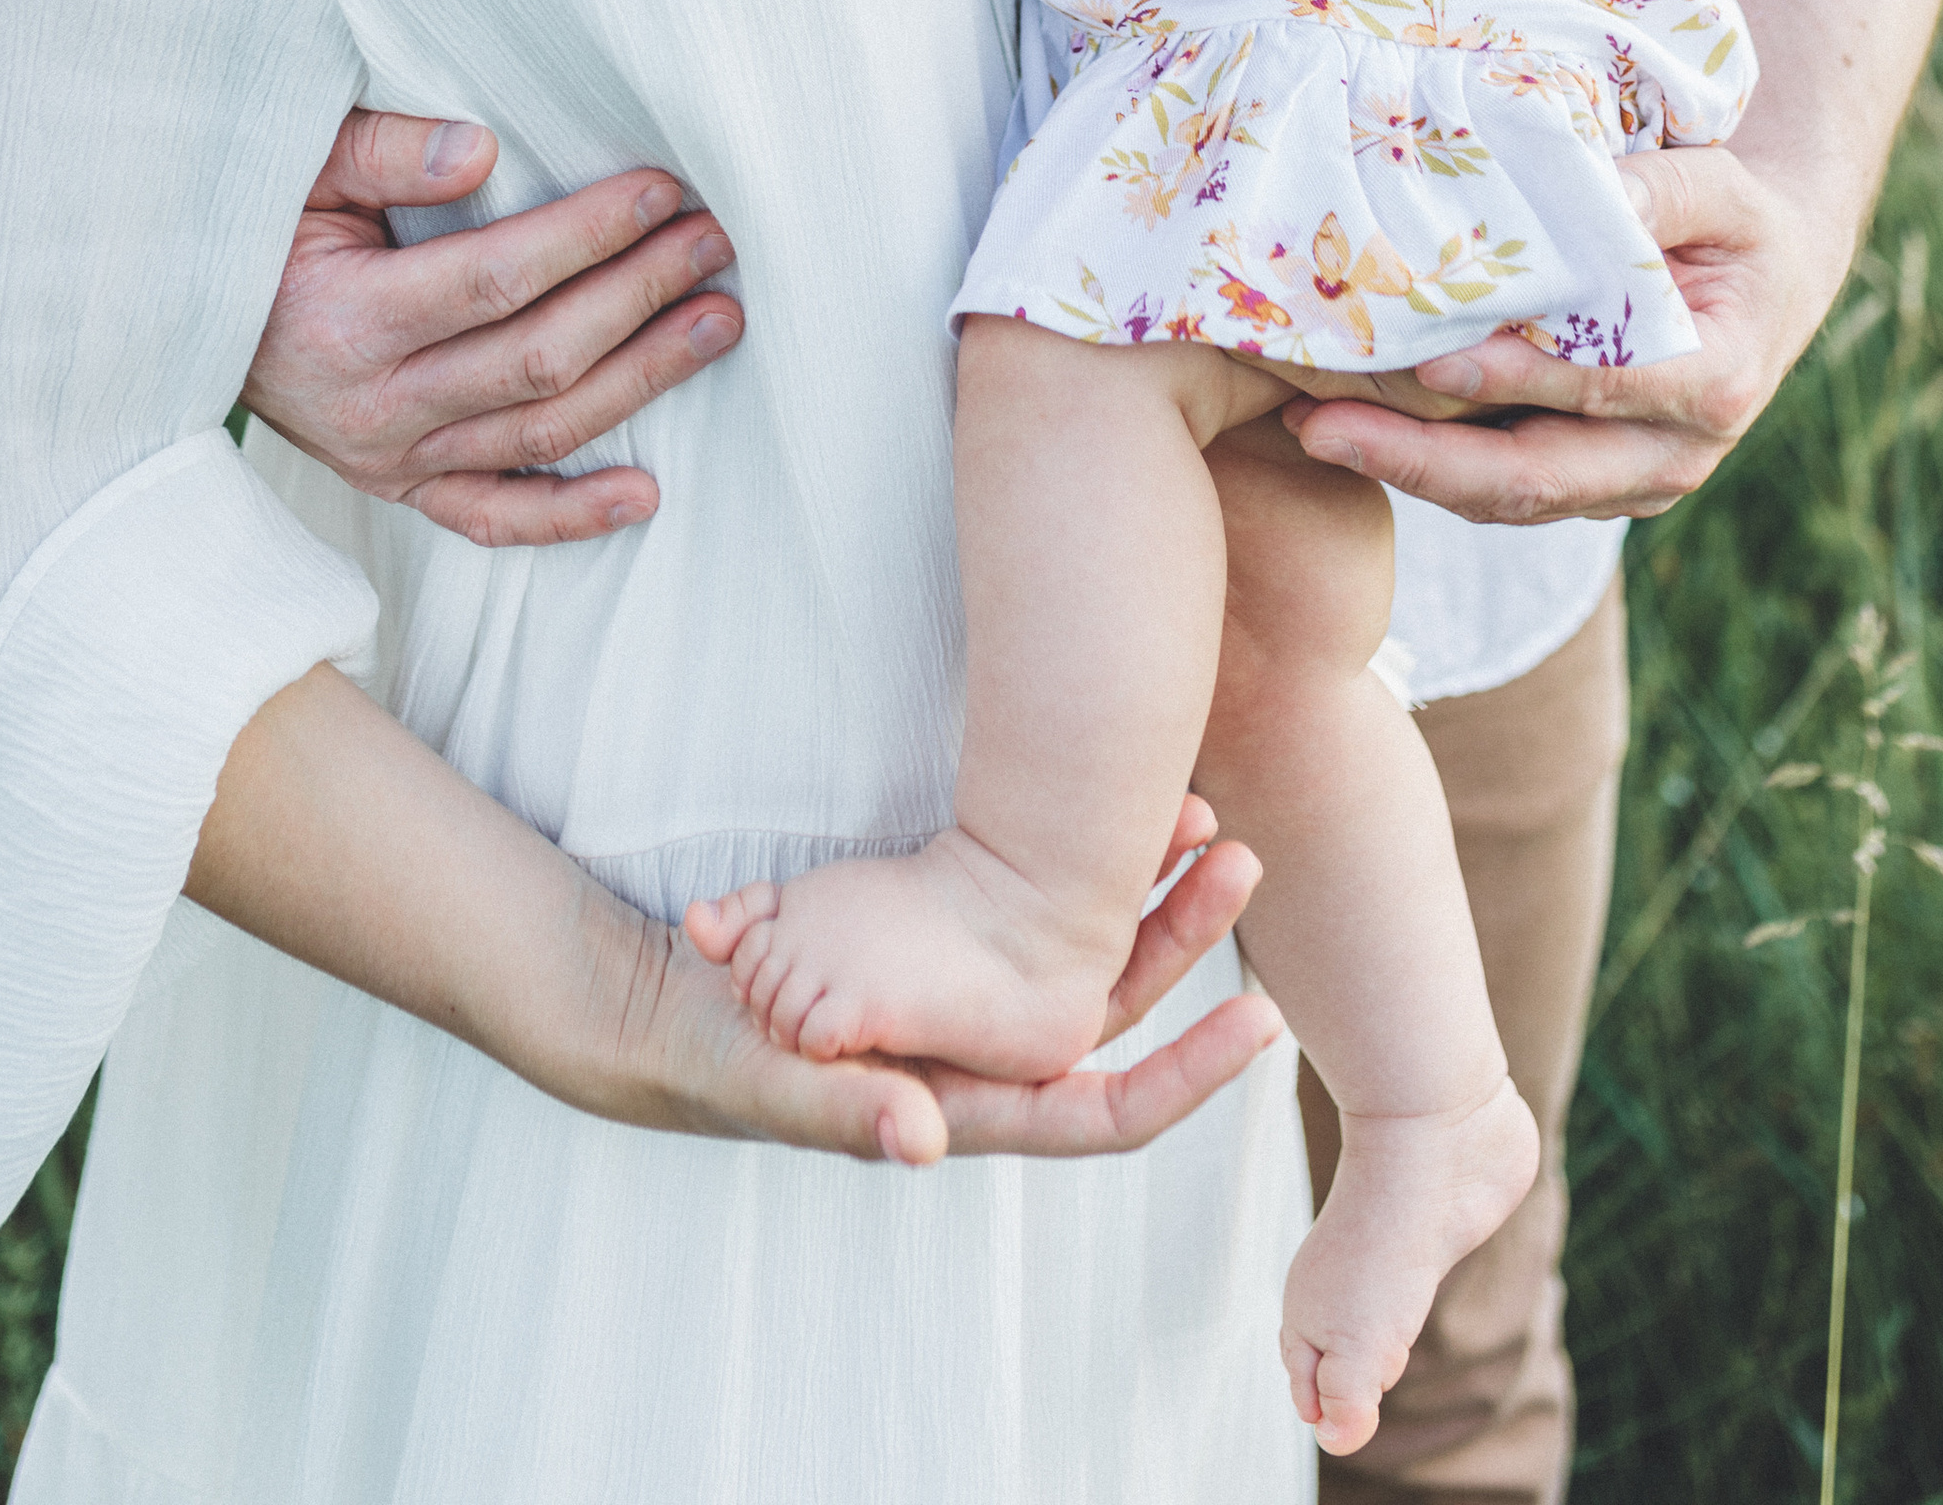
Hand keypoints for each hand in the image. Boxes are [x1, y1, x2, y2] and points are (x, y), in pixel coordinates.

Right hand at [241, 110, 743, 544]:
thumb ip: (385, 151)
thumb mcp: (301, 167)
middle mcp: (373, 406)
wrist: (184, 325)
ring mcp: (388, 460)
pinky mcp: (398, 489)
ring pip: (538, 434)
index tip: (662, 193)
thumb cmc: (255, 227)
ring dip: (640, 381)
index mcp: (348, 318)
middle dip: (638, 295)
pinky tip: (646, 492)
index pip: (495, 279)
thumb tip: (483, 150)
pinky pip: (492, 518)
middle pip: (537, 358)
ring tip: (717, 323)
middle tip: (714, 244)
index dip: (587, 237)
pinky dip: (569, 515)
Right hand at [622, 801, 1279, 1166]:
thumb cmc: (723, 1062)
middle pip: (1119, 1006)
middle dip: (1188, 938)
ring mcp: (974, 997)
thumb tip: (925, 1140)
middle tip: (1243, 858)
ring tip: (1198, 816)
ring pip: (1090, 949)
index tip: (1263, 1021)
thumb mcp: (776, 1082)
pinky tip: (1111, 800)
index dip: (1188, 1078)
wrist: (678, 1007)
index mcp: (971, 1106)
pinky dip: (1078, 857)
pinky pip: (1040, 905)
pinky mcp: (950, 942)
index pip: (1102, 1112)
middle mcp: (992, 1057)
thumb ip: (845, 1111)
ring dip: (1148, 887)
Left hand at [1280, 141, 1839, 523]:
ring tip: (1311, 430)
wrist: (1769, 282)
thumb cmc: (1735, 222)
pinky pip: (1506, 494)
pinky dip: (1431, 470)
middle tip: (1319, 427)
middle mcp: (1674, 454)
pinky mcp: (1594, 488)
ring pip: (1511, 501)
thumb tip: (1593, 189)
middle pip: (1538, 478)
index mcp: (1713, 381)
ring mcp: (1631, 484)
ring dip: (1409, 472)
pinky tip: (1354, 432)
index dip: (1514, 380)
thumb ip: (1662, 188)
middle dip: (1423, 462)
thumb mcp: (1722, 188)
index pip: (1600, 387)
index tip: (1428, 360)